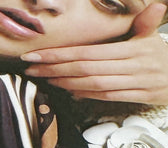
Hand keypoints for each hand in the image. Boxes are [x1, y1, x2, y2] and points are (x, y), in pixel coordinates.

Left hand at [24, 4, 167, 104]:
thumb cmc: (162, 57)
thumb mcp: (153, 38)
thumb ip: (145, 24)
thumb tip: (153, 7)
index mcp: (134, 49)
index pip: (90, 51)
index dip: (62, 54)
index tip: (38, 55)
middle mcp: (133, 66)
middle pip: (86, 68)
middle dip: (56, 68)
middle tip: (32, 68)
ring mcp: (133, 83)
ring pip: (93, 84)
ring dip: (66, 83)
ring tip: (46, 79)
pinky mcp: (135, 97)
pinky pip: (106, 96)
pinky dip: (86, 94)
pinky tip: (70, 91)